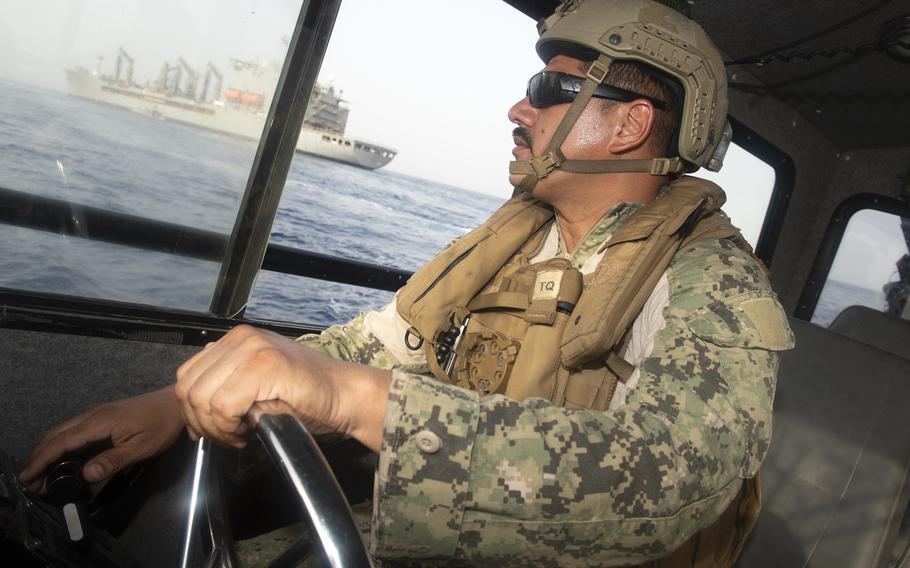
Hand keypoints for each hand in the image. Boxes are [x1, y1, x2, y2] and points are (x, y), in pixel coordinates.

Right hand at [20, 387, 183, 489]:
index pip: (62, 442)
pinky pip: (76, 432)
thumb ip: (112, 461)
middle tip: (30, 482)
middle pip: (57, 436)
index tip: (28, 476)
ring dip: (49, 452)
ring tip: (41, 475)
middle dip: (40, 458)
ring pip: (64, 432)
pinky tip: (63, 462)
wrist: (176, 403)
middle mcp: (92, 416)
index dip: (43, 460)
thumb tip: (85, 474)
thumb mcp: (141, 447)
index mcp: (99, 422)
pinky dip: (63, 447)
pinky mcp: (103, 418)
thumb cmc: (161, 425)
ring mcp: (97, 415)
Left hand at [175, 325, 389, 451]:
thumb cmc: (306, 396)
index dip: (194, 411)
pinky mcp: (266, 365)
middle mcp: (241, 337)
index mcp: (236, 339)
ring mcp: (253, 348)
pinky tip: (249, 430)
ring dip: (217, 427)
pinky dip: (230, 426)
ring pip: (202, 397)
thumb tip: (191, 398)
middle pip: (188, 388)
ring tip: (240, 434)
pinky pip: (224, 404)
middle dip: (202, 423)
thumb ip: (228, 381)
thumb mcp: (257, 384)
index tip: (216, 430)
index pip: (187, 376)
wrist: (344, 395)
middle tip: (229, 436)